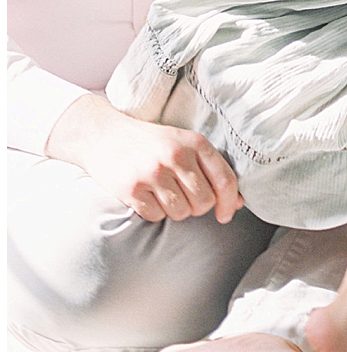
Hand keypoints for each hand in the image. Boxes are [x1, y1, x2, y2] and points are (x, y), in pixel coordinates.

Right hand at [45, 93, 242, 223]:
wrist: (105, 134)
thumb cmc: (151, 143)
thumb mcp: (183, 144)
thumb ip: (211, 169)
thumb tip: (236, 203)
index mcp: (195, 142)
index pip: (225, 180)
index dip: (229, 202)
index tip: (225, 215)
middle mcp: (176, 155)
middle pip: (204, 202)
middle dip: (197, 207)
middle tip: (184, 196)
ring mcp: (153, 172)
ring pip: (181, 212)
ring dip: (175, 210)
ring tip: (164, 194)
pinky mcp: (132, 188)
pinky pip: (156, 216)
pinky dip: (154, 212)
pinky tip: (147, 196)